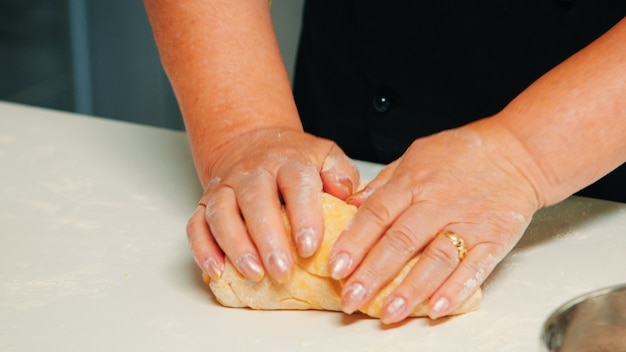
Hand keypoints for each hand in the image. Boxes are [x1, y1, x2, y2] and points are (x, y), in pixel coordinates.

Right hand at [187, 127, 358, 282]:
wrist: (253, 143)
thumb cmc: (295, 162)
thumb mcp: (325, 157)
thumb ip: (340, 174)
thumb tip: (343, 192)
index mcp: (288, 162)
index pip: (296, 184)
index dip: (303, 215)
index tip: (309, 246)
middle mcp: (252, 172)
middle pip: (255, 201)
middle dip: (268, 239)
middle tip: (282, 271)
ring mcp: (226, 187)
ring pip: (222, 213)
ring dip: (236, 246)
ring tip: (254, 274)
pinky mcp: (205, 203)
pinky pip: (196, 225)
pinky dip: (203, 249)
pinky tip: (217, 271)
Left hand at [328, 120, 542, 322]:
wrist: (519, 152)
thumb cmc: (464, 153)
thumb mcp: (416, 155)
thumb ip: (384, 183)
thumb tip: (352, 205)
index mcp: (414, 181)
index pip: (377, 214)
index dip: (354, 242)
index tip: (336, 267)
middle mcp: (438, 202)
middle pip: (400, 241)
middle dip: (372, 273)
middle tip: (351, 298)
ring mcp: (468, 221)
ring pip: (435, 259)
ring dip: (410, 289)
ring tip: (389, 312)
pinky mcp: (495, 237)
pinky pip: (474, 267)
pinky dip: (456, 289)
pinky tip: (437, 308)